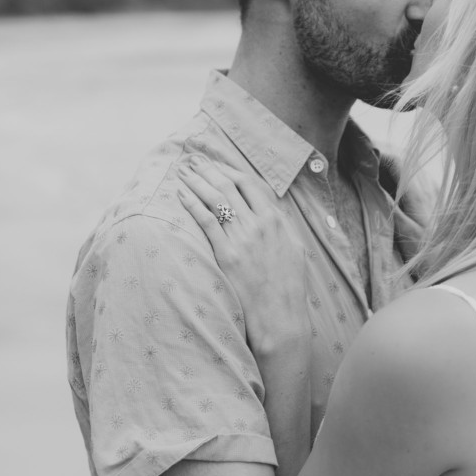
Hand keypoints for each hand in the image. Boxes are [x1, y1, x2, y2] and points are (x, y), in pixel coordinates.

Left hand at [177, 156, 307, 357]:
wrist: (281, 316)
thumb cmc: (288, 287)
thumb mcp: (294, 249)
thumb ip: (281, 227)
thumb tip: (270, 212)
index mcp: (278, 220)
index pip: (251, 184)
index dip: (231, 171)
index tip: (217, 165)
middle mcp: (260, 224)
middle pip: (230, 186)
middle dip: (209, 169)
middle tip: (193, 159)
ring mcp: (243, 238)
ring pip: (216, 198)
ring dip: (197, 180)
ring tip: (183, 170)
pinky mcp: (227, 254)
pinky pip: (206, 220)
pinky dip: (192, 203)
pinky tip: (181, 193)